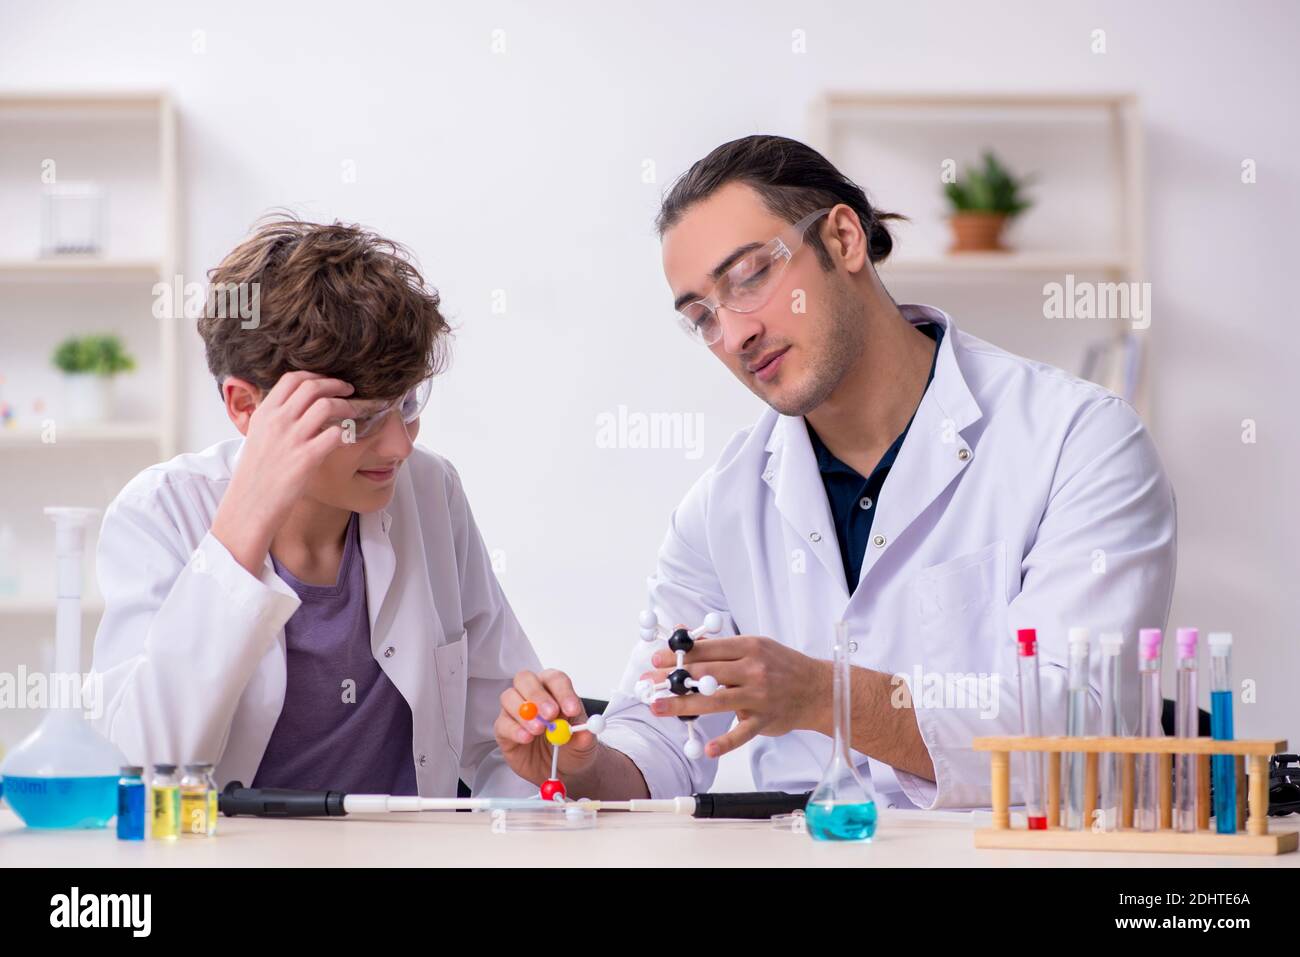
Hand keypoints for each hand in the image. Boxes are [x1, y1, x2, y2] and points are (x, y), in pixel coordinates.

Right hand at [211, 371, 356, 574]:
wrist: (249, 505)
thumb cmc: (255, 475)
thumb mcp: (257, 436)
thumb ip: (274, 419)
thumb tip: (294, 405)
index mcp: (264, 413)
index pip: (292, 379)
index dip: (315, 375)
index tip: (329, 381)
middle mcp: (277, 421)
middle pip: (313, 387)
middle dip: (336, 384)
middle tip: (350, 390)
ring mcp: (292, 438)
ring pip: (328, 406)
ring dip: (348, 405)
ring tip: (357, 411)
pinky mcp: (307, 458)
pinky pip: (336, 434)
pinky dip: (347, 432)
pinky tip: (350, 437)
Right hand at [494, 669, 600, 785]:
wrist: (560, 768)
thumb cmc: (571, 746)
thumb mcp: (584, 744)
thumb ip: (584, 737)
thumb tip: (585, 732)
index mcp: (555, 690)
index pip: (556, 680)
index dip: (563, 692)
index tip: (572, 709)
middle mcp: (532, 695)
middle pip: (526, 680)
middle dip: (538, 696)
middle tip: (551, 714)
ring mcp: (515, 710)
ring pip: (509, 697)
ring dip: (525, 713)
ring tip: (539, 730)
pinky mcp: (504, 730)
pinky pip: (502, 724)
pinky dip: (514, 730)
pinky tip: (527, 738)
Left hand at [645, 635, 831, 758]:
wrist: (818, 689)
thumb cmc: (780, 666)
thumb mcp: (754, 647)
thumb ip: (719, 645)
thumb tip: (681, 633)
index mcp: (749, 647)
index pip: (706, 649)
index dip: (678, 655)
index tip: (655, 661)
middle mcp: (753, 669)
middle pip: (706, 674)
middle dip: (672, 679)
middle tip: (647, 685)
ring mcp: (759, 696)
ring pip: (715, 700)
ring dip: (683, 705)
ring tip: (658, 708)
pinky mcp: (764, 720)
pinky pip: (742, 733)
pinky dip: (725, 742)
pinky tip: (707, 749)